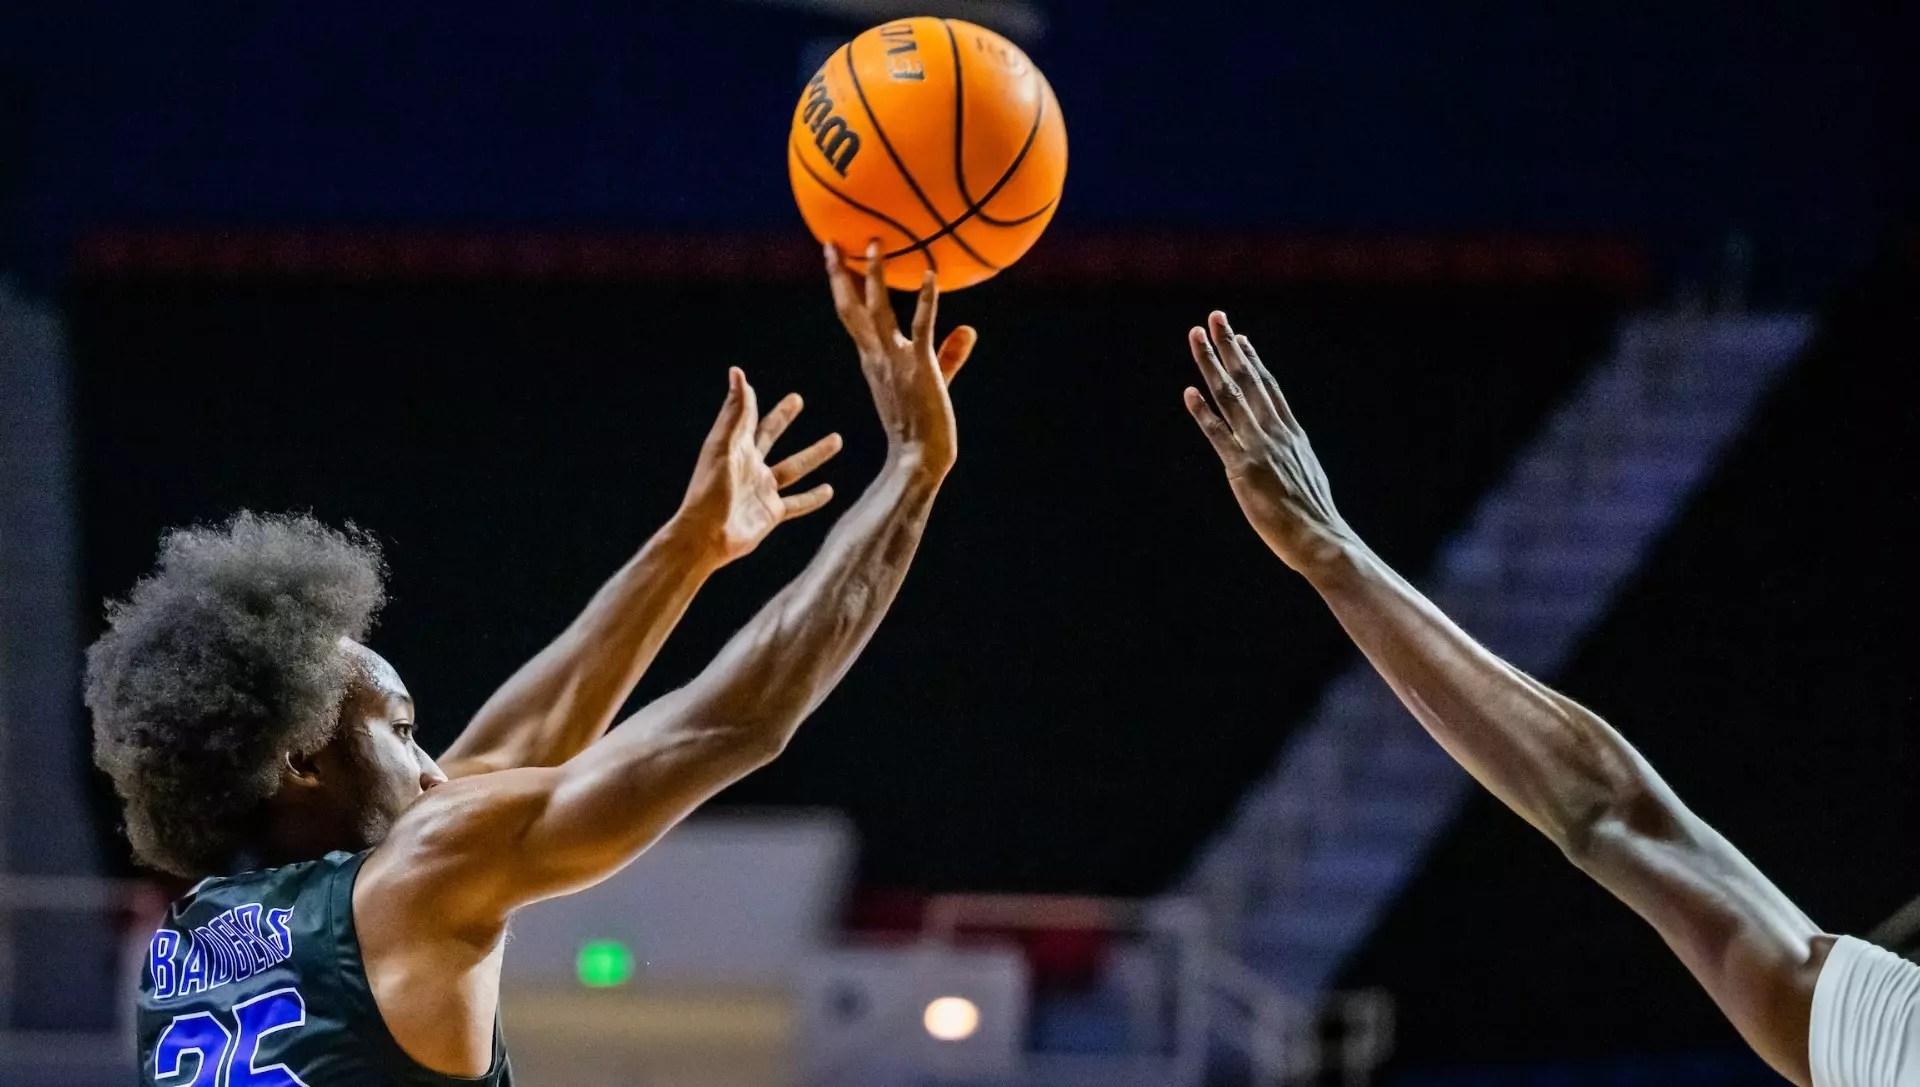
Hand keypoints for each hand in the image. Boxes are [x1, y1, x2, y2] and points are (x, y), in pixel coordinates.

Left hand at [677, 368, 842, 563]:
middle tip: (797, 400)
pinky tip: (830, 490)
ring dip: (815, 454)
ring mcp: (762, 490)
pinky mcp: (771, 512)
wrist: (706, 537)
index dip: (750, 400)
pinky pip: (798, 502)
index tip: (748, 381)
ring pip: (795, 468)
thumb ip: (736, 413)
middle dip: (783, 418)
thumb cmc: (710, 491)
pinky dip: (814, 497)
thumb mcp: (723, 447)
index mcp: (735, 448)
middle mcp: (749, 466)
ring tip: (836, 439)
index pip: (746, 418)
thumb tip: (738, 373)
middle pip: (770, 436)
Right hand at [825, 241, 975, 475]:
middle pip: (850, 308)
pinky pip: (921, 327)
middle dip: (839, 274)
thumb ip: (949, 353)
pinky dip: (926, 301)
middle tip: (831, 242)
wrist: (918, 457)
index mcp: (871, 359)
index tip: (834, 259)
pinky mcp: (920, 367)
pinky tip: (930, 274)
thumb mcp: (934, 381)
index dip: (841, 286)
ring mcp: (895, 361)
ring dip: (875, 276)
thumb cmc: (922, 424)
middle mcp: (876, 356)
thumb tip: (969, 329)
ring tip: (876, 243)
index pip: (851, 316)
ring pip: (878, 311)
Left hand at [1183, 311, 1357, 575]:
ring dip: (1210, 364)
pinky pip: (1219, 434)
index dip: (1252, 361)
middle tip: (1215, 317)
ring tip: (1197, 336)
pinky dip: (1203, 411)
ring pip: (1230, 396)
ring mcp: (1259, 448)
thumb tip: (1289, 455)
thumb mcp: (1307, 477)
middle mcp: (1275, 433)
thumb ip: (1292, 459)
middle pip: (1248, 380)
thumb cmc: (1314, 518)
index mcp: (1292, 434)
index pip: (1269, 388)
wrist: (1320, 538)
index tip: (1241, 339)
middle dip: (1229, 346)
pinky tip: (1189, 391)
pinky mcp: (1243, 468)